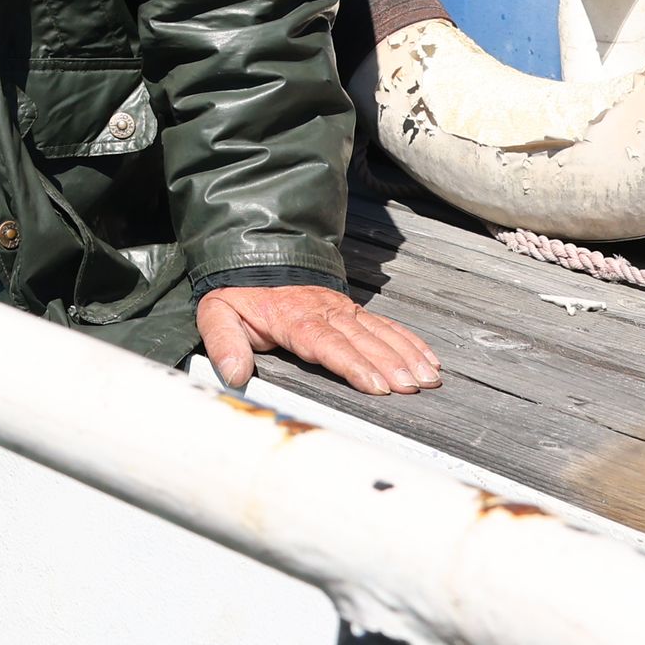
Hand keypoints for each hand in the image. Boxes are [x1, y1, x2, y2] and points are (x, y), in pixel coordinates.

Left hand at [197, 284, 440, 395]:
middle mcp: (324, 311)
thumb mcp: (216, 315)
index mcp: (292, 318)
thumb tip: (233, 374)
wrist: (251, 257)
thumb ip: (223, 343)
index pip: (327, 343)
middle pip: (361, 340)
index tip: (375, 385)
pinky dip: (408, 340)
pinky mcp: (351, 309)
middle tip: (413, 386)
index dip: (352, 365)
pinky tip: (428, 358)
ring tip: (428, 377)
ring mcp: (341, 308)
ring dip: (406, 355)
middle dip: (389, 364)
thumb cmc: (237, 294)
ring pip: (379, 332)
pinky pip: (385, 324)